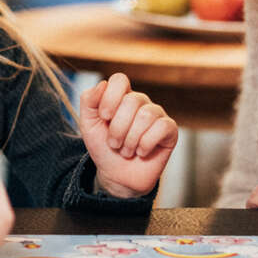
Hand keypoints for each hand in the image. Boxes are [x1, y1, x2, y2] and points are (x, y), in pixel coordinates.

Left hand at [79, 73, 178, 197]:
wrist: (117, 177)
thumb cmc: (104, 148)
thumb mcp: (88, 125)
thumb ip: (89, 101)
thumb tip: (102, 84)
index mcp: (121, 96)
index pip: (120, 80)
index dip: (110, 98)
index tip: (104, 117)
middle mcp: (140, 101)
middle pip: (131, 101)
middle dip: (118, 128)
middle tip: (114, 143)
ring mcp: (156, 114)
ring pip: (145, 115)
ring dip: (130, 139)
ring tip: (126, 150)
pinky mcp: (169, 130)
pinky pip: (161, 127)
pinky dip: (146, 144)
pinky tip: (141, 152)